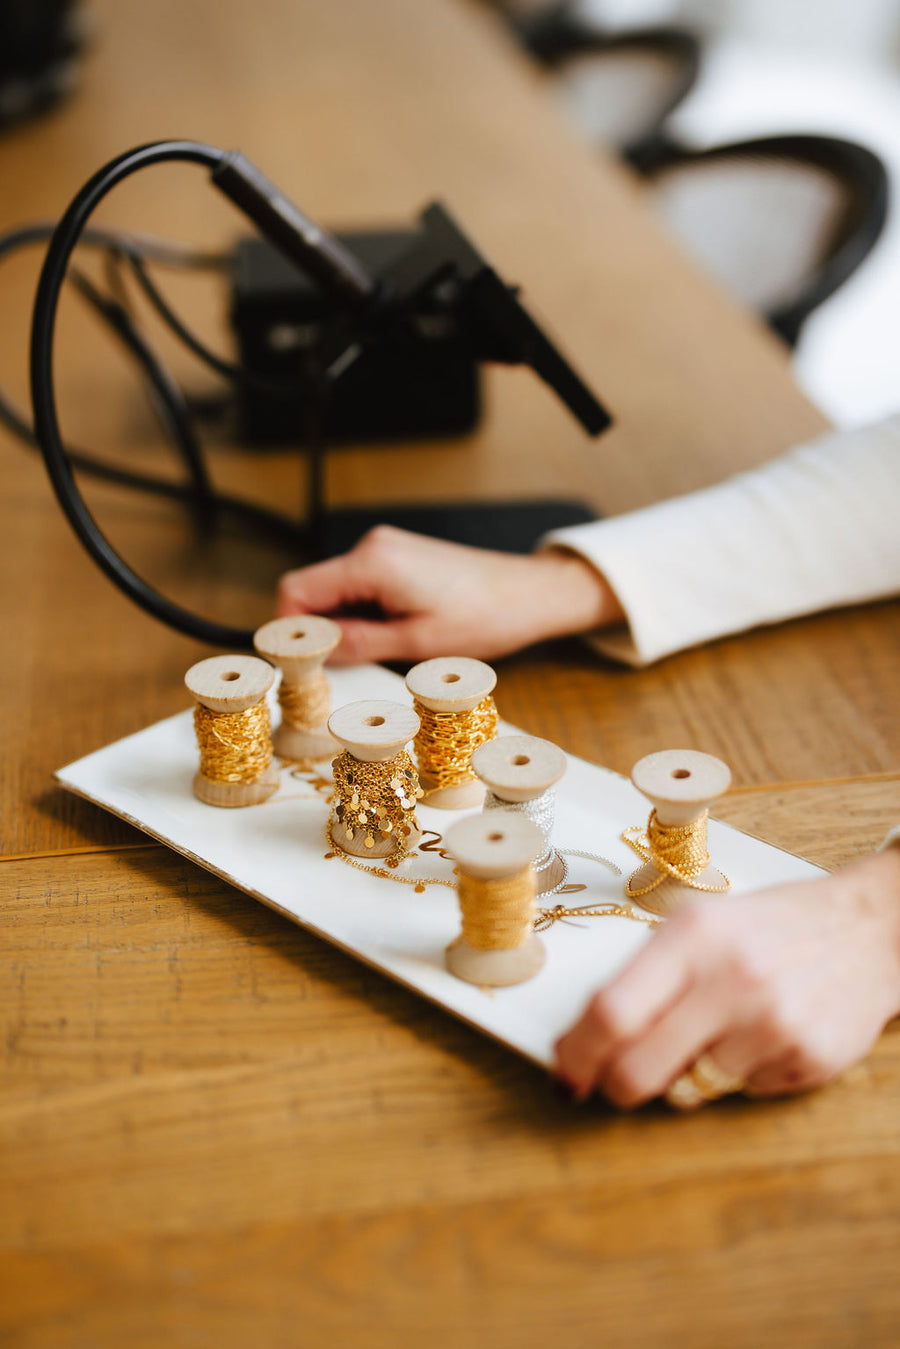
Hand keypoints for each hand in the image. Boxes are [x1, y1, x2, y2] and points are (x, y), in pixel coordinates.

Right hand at [276, 525, 621, 663]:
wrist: (528, 594)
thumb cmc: (483, 616)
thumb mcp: (415, 644)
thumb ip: (356, 644)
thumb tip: (313, 652)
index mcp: (373, 562)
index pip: (297, 590)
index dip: (290, 629)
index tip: (299, 661)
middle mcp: (373, 547)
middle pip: (314, 590)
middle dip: (321, 629)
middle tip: (343, 665)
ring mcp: (386, 549)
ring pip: (338, 591)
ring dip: (346, 624)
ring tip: (384, 647)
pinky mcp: (399, 557)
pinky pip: (361, 587)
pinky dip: (364, 613)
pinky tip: (394, 632)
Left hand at [554, 847, 899, 1106]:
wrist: (865, 929)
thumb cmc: (766, 929)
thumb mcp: (699, 926)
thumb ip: (644, 976)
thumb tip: (583, 1039)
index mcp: (693, 938)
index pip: (612, 1012)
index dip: (577, 1053)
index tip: (565, 1073)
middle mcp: (732, 980)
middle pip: (639, 1069)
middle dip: (616, 1086)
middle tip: (614, 1083)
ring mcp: (773, 1025)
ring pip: (691, 1088)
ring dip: (687, 1074)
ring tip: (717, 1032)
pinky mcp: (809, 1060)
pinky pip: (744, 1093)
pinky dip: (741, 1074)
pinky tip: (762, 1036)